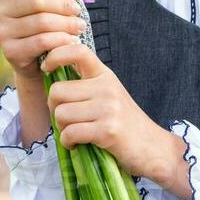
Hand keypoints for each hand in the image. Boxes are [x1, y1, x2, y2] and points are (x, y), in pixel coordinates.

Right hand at [0, 0, 90, 81]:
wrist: (34, 59)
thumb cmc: (42, 18)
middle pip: (35, 0)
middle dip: (62, 6)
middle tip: (77, 11)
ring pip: (41, 22)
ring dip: (66, 24)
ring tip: (79, 26)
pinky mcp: (10, 52)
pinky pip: (41, 41)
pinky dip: (61, 40)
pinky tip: (71, 40)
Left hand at [41, 42, 169, 180]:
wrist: (153, 148)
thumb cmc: (125, 124)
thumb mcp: (108, 95)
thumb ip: (85, 86)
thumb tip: (51, 83)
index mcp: (105, 75)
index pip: (77, 51)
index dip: (56, 55)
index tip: (46, 67)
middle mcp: (106, 87)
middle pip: (57, 91)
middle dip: (53, 108)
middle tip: (65, 119)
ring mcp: (108, 108)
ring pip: (61, 114)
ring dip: (62, 128)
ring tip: (75, 133)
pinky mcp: (107, 130)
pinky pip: (70, 133)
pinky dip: (68, 142)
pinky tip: (77, 144)